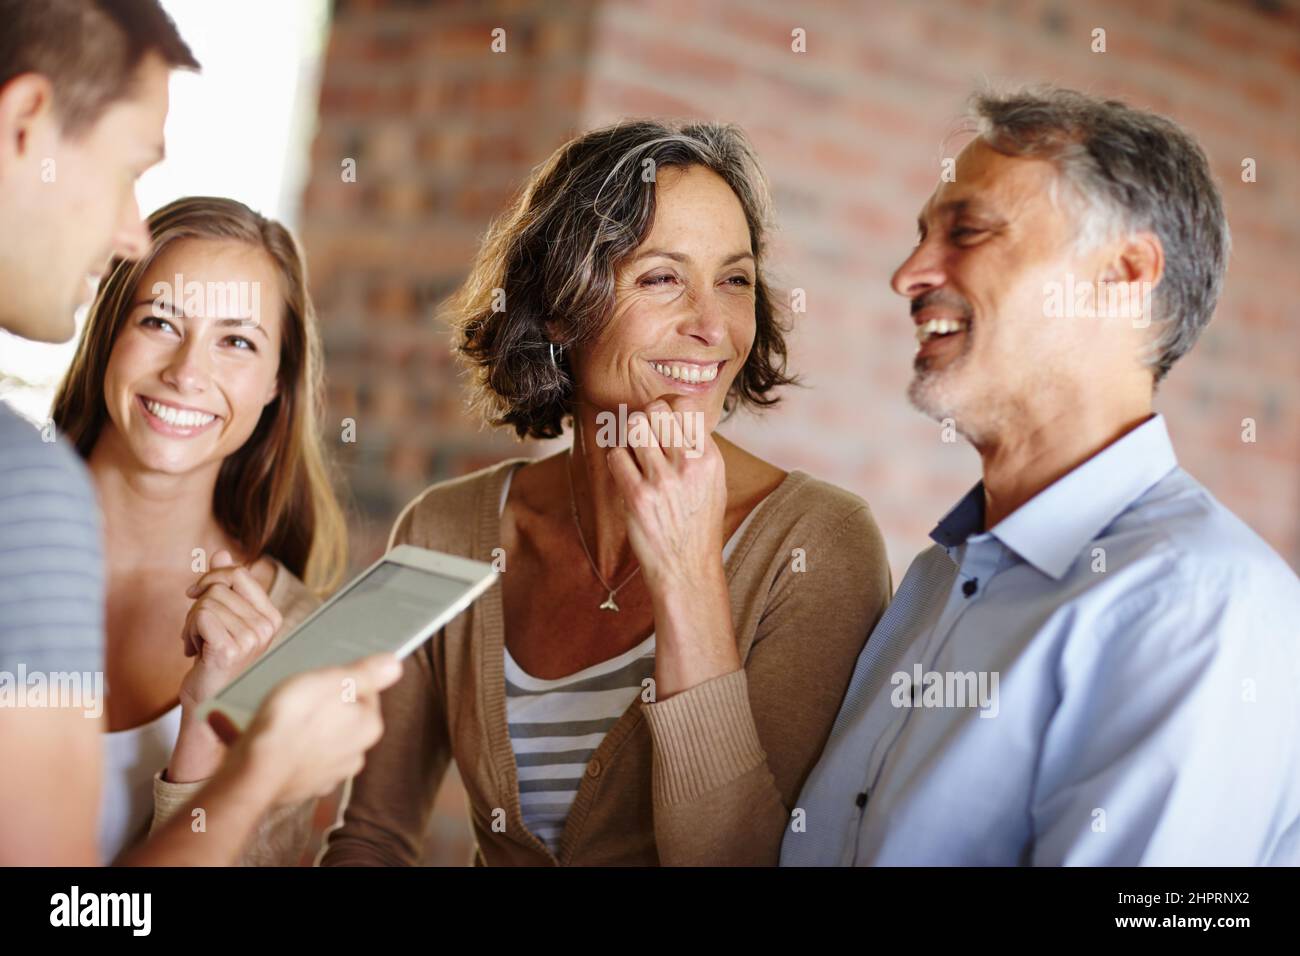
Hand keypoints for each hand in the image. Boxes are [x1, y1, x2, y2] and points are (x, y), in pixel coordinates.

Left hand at [177, 550, 282, 712]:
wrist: (207, 702)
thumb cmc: (213, 662)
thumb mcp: (221, 619)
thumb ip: (225, 586)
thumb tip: (221, 553)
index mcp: (270, 617)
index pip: (240, 574)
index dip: (213, 578)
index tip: (197, 595)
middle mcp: (266, 627)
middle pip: (219, 587)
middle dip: (198, 604)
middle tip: (195, 629)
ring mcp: (250, 638)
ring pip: (206, 602)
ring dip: (190, 622)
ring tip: (197, 645)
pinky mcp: (230, 648)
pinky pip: (200, 616)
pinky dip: (188, 632)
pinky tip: (194, 652)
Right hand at [214, 653, 402, 805]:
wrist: (253, 773)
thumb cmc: (291, 722)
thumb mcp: (330, 681)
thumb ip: (364, 673)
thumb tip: (394, 664)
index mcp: (370, 726)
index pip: (366, 693)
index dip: (342, 681)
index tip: (320, 680)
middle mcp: (356, 755)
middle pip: (344, 717)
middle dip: (324, 706)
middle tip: (298, 698)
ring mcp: (330, 775)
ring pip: (321, 740)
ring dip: (306, 730)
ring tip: (281, 719)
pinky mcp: (304, 787)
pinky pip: (298, 760)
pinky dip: (288, 750)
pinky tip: (269, 741)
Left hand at [605, 398, 737, 696]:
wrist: (687, 568)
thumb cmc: (697, 525)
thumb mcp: (714, 484)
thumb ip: (699, 450)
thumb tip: (678, 417)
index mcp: (709, 458)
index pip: (684, 406)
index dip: (665, 405)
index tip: (658, 417)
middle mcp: (688, 465)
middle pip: (655, 410)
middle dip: (643, 417)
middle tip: (640, 433)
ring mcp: (662, 480)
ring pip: (633, 427)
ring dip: (626, 436)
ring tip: (631, 451)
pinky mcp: (637, 497)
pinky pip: (616, 456)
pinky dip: (615, 458)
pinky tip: (623, 471)